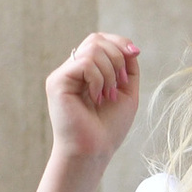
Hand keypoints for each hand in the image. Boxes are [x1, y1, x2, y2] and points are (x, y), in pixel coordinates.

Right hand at [44, 31, 141, 167]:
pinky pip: (84, 63)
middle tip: (119, 85)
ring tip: (107, 96)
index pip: (100, 40)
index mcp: (85, 72)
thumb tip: (130, 46)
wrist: (94, 151)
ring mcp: (62, 75)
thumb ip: (128, 66)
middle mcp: (71, 70)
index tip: (135, 54)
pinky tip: (96, 98)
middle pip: (96, 40)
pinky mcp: (56, 81)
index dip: (119, 42)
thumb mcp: (126, 91)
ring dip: (110, 72)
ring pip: (92, 50)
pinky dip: (98, 79)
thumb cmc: (108, 128)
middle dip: (117, 57)